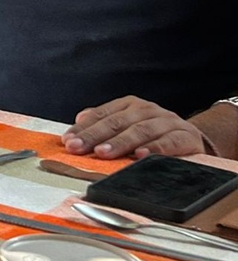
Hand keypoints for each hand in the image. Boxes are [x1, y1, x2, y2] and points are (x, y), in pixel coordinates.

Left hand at [62, 96, 206, 158]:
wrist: (192, 139)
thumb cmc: (152, 134)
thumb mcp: (127, 126)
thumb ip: (103, 123)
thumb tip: (78, 121)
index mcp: (129, 105)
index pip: (102, 115)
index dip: (83, 128)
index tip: (68, 141)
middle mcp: (146, 109)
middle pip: (117, 122)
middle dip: (95, 136)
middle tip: (79, 148)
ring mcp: (167, 121)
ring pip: (140, 130)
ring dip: (120, 142)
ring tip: (103, 152)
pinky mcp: (186, 136)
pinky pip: (169, 142)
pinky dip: (155, 149)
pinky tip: (141, 156)